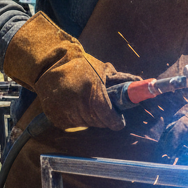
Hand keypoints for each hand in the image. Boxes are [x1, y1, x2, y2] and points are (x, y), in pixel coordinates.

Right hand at [3, 13, 133, 130]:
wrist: (48, 64)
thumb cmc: (78, 64)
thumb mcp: (101, 69)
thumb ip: (119, 79)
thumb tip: (139, 81)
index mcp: (93, 95)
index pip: (109, 118)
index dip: (117, 121)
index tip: (120, 119)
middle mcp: (79, 107)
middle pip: (99, 123)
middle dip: (104, 117)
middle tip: (105, 108)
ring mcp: (66, 114)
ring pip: (86, 124)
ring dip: (90, 117)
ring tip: (86, 102)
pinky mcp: (56, 118)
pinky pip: (73, 123)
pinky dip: (76, 117)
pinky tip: (74, 104)